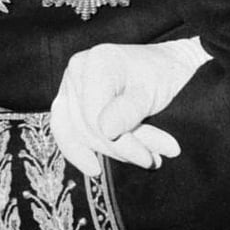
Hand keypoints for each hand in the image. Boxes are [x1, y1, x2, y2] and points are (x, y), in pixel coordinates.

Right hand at [51, 37, 210, 175]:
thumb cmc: (162, 76)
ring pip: (79, 133)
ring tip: (143, 159)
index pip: (97, 117)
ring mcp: (70, 84)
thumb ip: (129, 110)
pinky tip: (94, 168)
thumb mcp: (152, 93)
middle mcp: (78, 69)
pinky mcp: (69, 99)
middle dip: (121, 148)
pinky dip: (80, 150)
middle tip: (152, 160)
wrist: (165, 66)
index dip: (120, 144)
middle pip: (87, 126)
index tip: (148, 159)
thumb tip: (106, 130)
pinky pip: (65, 130)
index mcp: (98, 61)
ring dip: (110, 151)